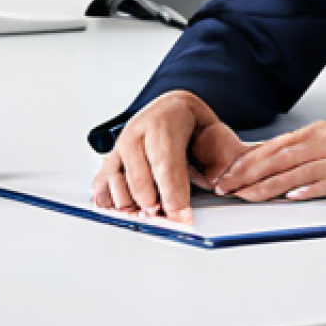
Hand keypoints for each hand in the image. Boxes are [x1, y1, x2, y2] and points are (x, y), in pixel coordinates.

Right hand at [91, 90, 247, 223]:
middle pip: (140, 180)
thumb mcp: (211, 133)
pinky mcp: (110, 156)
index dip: (174, 195)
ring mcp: (121, 144)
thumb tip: (222, 186)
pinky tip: (123, 208)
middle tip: (166, 218)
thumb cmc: (190, 125)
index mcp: (166, 123)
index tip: (182, 216)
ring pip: (117, 182)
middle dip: (153, 206)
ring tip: (149, 212)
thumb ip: (217, 159)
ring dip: (132, 205)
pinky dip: (109, 200)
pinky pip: (102, 182)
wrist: (171, 108)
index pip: (167, 165)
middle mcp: (138, 132)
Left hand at [211, 120, 325, 201]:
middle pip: (277, 155)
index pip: (274, 145)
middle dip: (246, 171)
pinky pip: (324, 182)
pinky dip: (304, 189)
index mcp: (322, 132)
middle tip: (222, 185)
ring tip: (242, 195)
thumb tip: (281, 174)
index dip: (246, 160)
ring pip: (294, 168)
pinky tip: (288, 197)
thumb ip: (313, 157)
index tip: (224, 173)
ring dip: (264, 183)